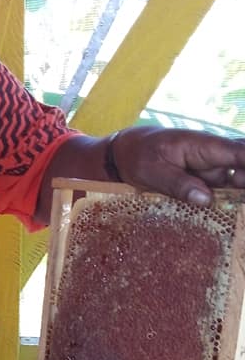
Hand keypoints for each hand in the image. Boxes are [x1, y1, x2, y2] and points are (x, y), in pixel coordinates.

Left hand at [111, 126, 244, 206]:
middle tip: (242, 205)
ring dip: (239, 195)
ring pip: (239, 180)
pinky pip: (225, 191)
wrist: (126, 154)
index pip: (239, 152)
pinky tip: (233, 213)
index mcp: (202, 145)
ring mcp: (212, 169)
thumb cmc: (137, 156)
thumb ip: (178, 184)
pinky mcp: (206, 182)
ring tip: (237, 213)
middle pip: (244, 164)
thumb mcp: (151, 172)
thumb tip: (207, 199)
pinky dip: (231, 200)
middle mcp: (214, 156)